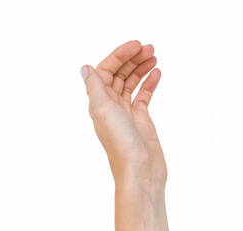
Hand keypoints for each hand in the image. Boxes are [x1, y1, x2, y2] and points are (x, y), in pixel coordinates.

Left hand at [80, 41, 166, 191]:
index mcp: (99, 103)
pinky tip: (157, 72)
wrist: (140, 173)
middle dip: (132, 59)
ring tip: (154, 56)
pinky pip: (143, 96)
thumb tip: (85, 68)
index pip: (105, 70)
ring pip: (131, 83)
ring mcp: (126, 114)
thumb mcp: (103, 111)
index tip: (136, 46)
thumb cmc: (121, 145)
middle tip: (149, 48)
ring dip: (141, 68)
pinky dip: (149, 83)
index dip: (119, 56)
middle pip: (119, 74)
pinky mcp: (141, 121)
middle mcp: (110, 107)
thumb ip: (95, 88)